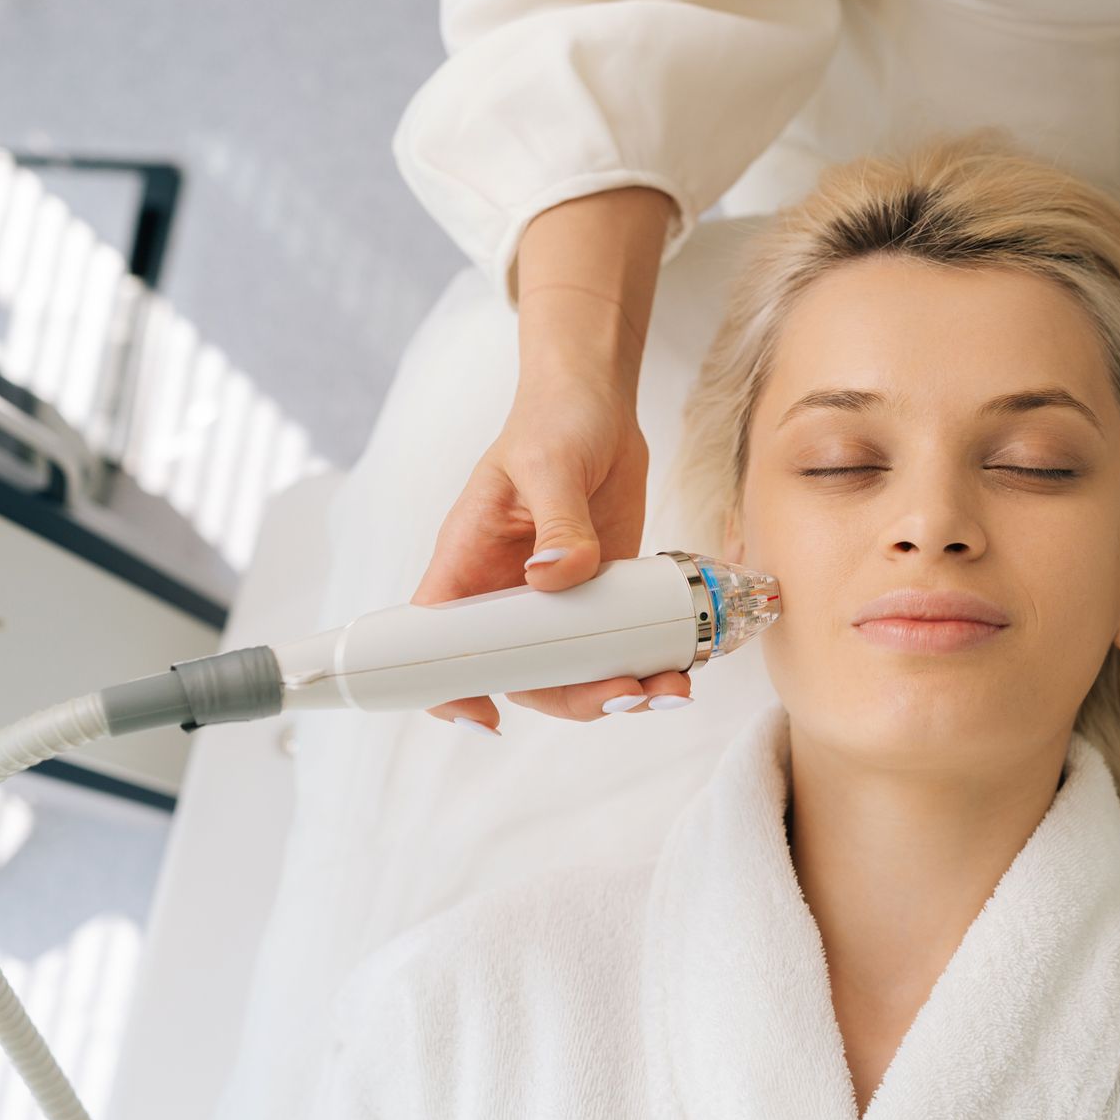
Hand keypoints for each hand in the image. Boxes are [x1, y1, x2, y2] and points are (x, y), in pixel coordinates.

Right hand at [408, 373, 692, 731]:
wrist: (598, 402)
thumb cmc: (553, 422)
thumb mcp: (550, 466)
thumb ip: (558, 522)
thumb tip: (558, 575)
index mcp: (469, 565)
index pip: (439, 643)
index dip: (451, 689)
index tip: (487, 717)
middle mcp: (509, 593)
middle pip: (524, 674)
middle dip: (574, 697)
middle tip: (625, 696)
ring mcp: (557, 599)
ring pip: (578, 670)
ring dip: (622, 689)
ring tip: (669, 688)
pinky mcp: (603, 591)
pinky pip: (618, 643)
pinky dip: (647, 662)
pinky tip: (681, 664)